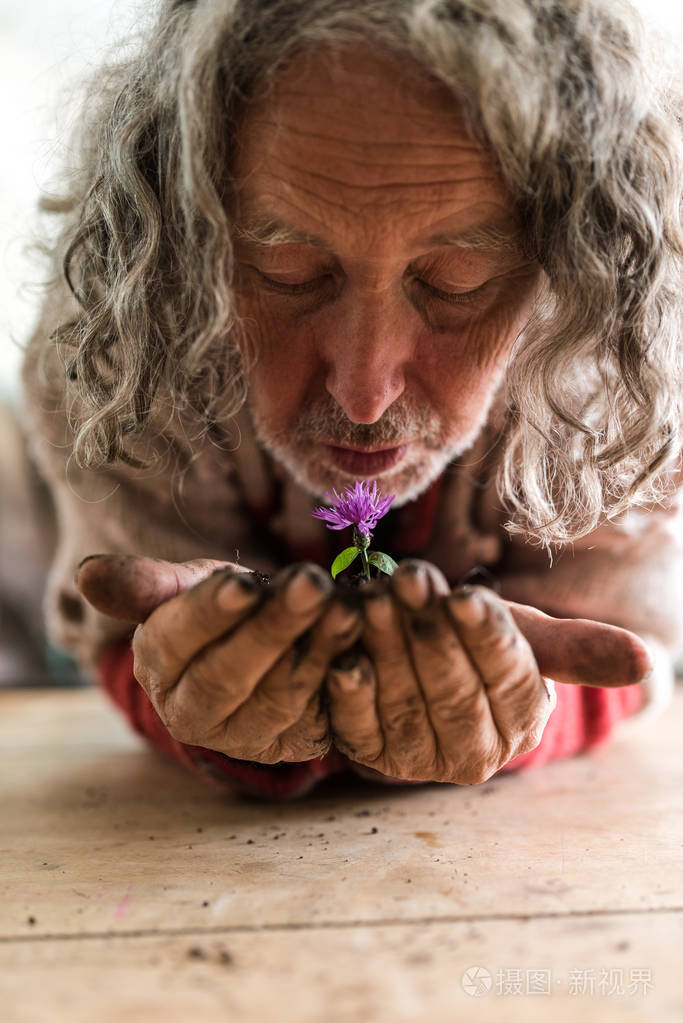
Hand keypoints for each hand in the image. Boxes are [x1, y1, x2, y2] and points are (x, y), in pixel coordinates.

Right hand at [77, 556, 361, 762]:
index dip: (211, 613)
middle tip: (312, 585)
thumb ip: (147, 584)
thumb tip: (87, 574)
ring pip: (280, 697)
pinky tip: (361, 644)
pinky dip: (342, 679)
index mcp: (158, 667)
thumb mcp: (188, 587)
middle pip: (230, 674)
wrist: (269, 649)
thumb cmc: (225, 610)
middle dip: (274, 627)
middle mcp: (193, 713)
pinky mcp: (293, 746)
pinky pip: (320, 716)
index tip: (244, 584)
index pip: (178, 640)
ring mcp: (245, 737)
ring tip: (346, 606)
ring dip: (317, 649)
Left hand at [326, 559, 651, 784]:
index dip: (488, 639)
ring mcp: (416, 761)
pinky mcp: (368, 756)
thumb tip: (648, 662)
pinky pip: (356, 728)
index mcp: (521, 722)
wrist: (416, 666)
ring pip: (404, 703)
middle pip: (453, 691)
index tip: (469, 597)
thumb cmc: (474, 642)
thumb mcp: (525, 638)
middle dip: (431, 632)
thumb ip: (575, 648)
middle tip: (410, 578)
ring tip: (374, 596)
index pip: (509, 679)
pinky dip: (349, 693)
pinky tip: (344, 658)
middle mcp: (473, 753)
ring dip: (387, 649)